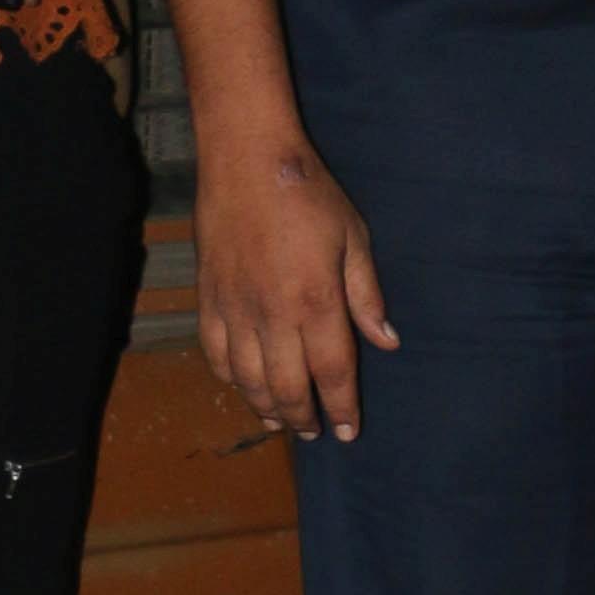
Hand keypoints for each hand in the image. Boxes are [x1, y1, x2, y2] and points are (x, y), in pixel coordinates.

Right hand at [194, 134, 396, 442]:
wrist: (246, 161)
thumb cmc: (309, 195)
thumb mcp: (354, 239)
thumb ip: (366, 295)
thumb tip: (386, 342)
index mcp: (316, 301)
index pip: (333, 372)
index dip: (342, 407)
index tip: (348, 431)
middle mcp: (273, 314)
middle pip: (288, 386)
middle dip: (304, 417)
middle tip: (315, 432)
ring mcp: (235, 309)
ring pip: (248, 378)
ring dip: (267, 406)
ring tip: (282, 419)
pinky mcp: (208, 299)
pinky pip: (216, 353)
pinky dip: (231, 378)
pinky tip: (245, 385)